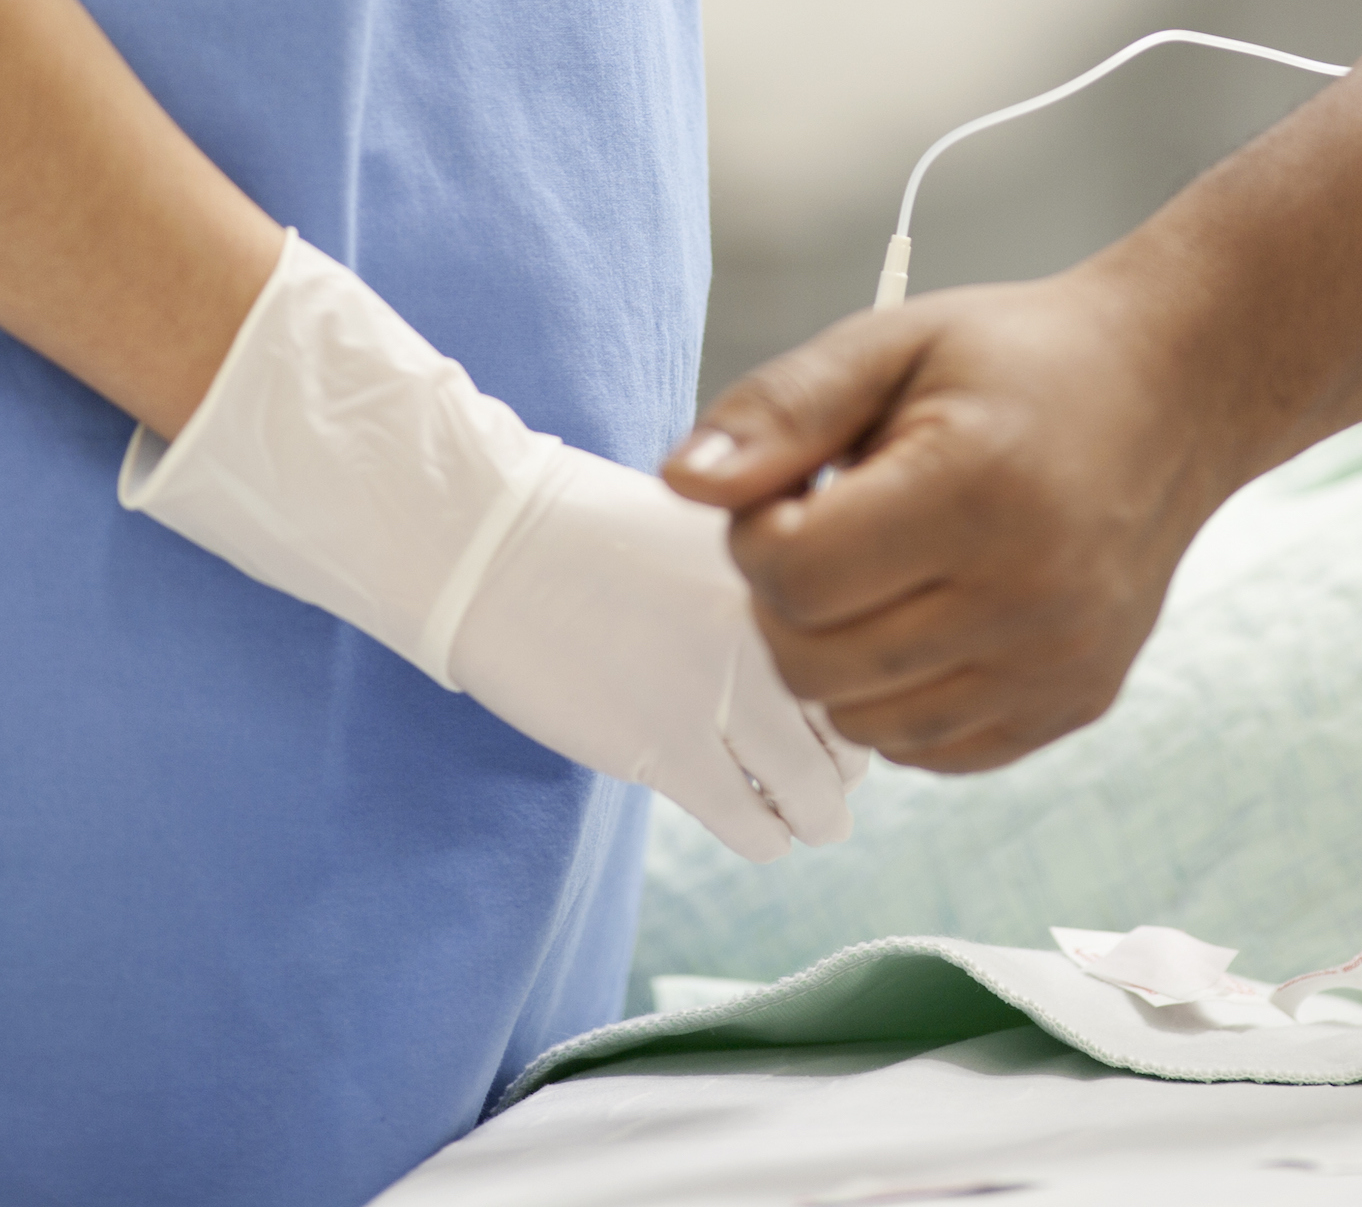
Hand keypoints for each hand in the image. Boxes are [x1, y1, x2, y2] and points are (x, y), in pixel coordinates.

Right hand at [120, 233, 856, 859]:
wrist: (488, 543)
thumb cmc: (591, 533)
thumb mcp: (709, 528)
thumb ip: (778, 578)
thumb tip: (843, 632)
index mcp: (782, 565)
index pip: (873, 648)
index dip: (869, 684)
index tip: (852, 704)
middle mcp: (765, 628)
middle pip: (853, 727)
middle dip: (847, 759)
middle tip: (834, 773)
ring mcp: (715, 694)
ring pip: (817, 792)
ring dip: (816, 811)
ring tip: (811, 815)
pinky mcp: (663, 751)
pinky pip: (752, 824)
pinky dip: (766, 834)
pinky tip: (757, 826)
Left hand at [663, 263, 1245, 773]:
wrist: (1172, 394)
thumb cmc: (1015, 361)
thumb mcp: (891, 344)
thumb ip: (780, 410)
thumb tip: (681, 484)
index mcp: (977, 491)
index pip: (793, 575)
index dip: (759, 533)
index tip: (798, 487)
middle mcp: (1031, 595)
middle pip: (813, 662)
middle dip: (786, 598)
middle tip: (830, 527)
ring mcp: (1059, 665)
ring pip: (861, 721)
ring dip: (837, 654)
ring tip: (885, 569)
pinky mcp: (1074, 705)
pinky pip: (927, 749)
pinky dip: (897, 696)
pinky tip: (928, 614)